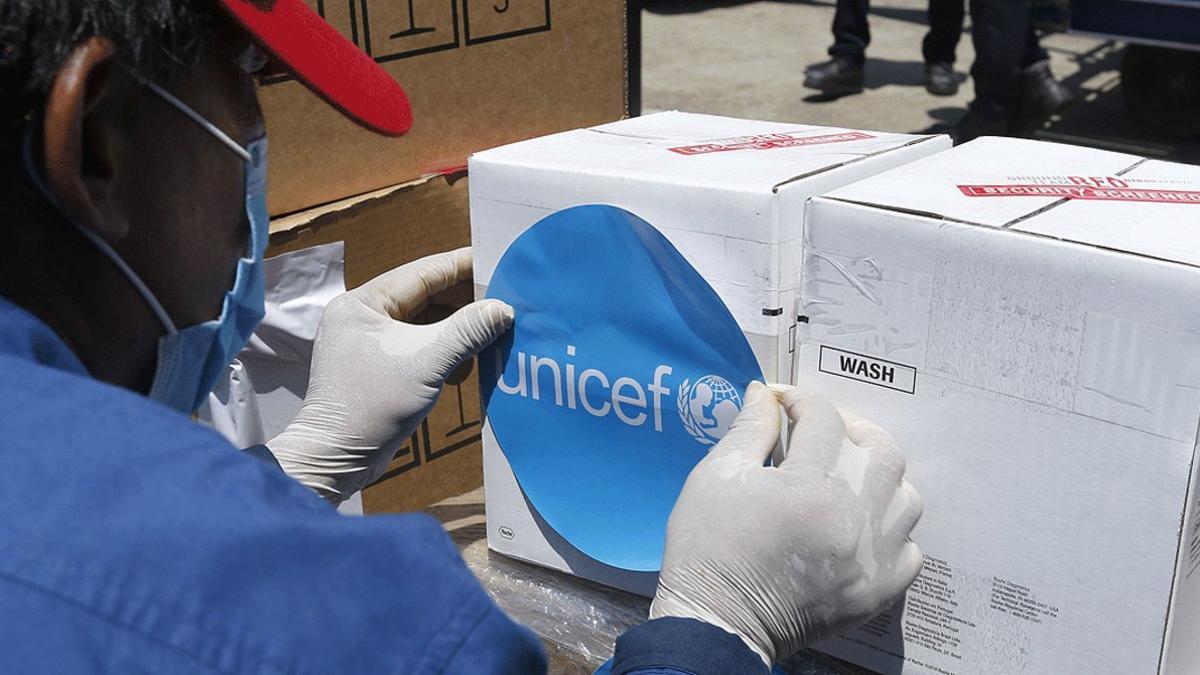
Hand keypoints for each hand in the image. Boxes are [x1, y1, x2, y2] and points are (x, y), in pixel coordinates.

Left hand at [268, 248, 512, 503]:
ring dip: (458, 331)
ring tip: (492, 334)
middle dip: (465, 302)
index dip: (463, 266)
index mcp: (363, 302)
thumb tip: (504, 309)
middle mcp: (363, 316)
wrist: (336, 458)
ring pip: (425, 324)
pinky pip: (419, 347)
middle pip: (425, 297)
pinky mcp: (378, 367)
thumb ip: (467, 331)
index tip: (498, 263)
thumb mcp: (427, 362)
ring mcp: (369, 342)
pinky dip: (444, 352)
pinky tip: (467, 364)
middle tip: (505, 300)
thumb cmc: (372, 405)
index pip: (423, 272)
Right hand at [650, 382, 923, 666]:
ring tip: (849, 475)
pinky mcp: (879, 591)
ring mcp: (874, 558)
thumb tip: (767, 394)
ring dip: (881, 476)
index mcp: (810, 486)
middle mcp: (854, 518)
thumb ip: (749, 429)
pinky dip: (892, 529)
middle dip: (851, 427)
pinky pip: (910, 548)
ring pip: (905, 497)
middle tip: (821, 430)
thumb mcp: (716, 476)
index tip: (780, 402)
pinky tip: (861, 524)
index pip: (824, 418)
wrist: (719, 622)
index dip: (800, 400)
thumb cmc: (709, 547)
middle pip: (881, 450)